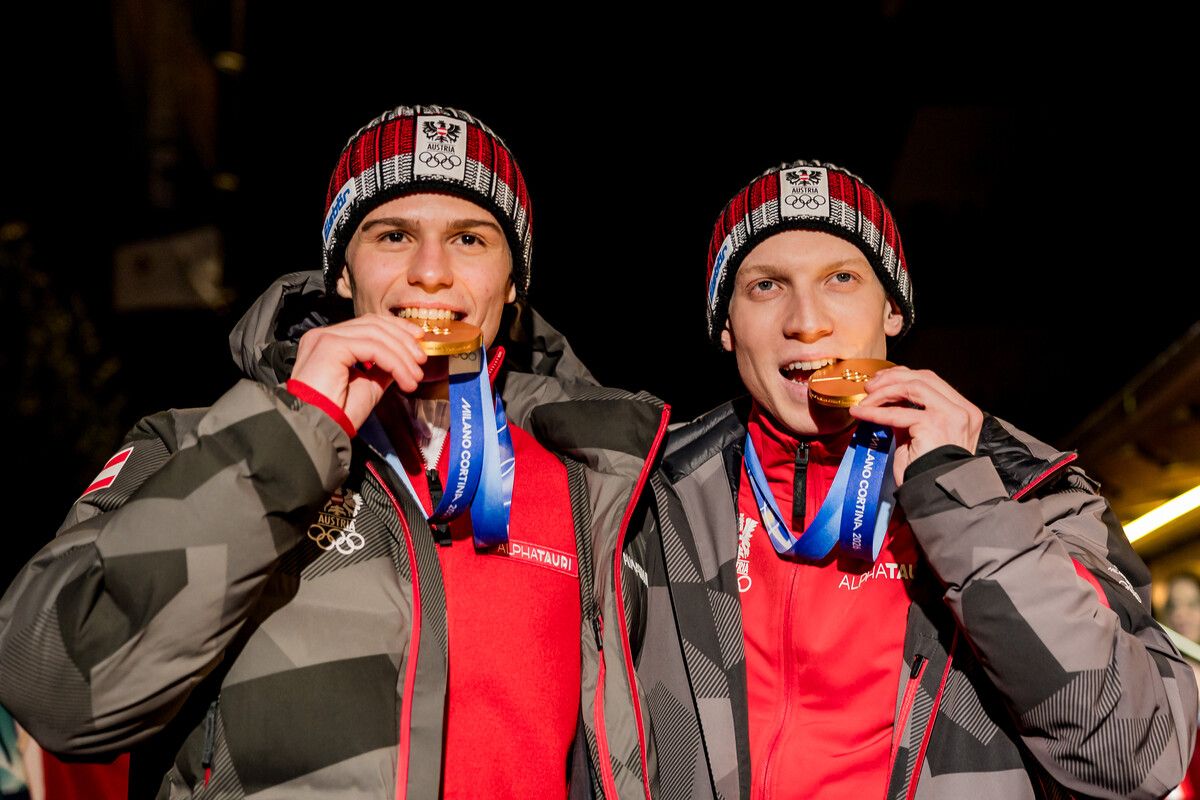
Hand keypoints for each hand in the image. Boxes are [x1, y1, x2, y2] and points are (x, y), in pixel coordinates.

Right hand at [291, 314, 427, 429]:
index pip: (368, 324)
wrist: (318, 431)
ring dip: (402, 355)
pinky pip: (372, 347)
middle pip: (373, 324)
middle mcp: (324, 335)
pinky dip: (394, 363)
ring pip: (375, 334)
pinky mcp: (330, 345)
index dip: (397, 329)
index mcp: (330, 342)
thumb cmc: (337, 414)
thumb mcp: (368, 385)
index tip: (418, 344)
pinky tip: (404, 380)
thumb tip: (404, 357)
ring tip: (415, 377)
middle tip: (421, 361)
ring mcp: (325, 337)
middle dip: (403, 339)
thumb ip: (382, 366)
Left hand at [848, 366, 982, 485]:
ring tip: (864, 401)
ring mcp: (951, 415)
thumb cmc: (927, 472)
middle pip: (922, 377)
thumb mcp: (919, 436)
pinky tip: (860, 413)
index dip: (902, 375)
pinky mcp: (934, 425)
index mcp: (963, 410)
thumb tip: (886, 401)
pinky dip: (875, 412)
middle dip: (891, 378)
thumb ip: (910, 416)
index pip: (931, 380)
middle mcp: (962, 409)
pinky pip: (898, 413)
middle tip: (868, 387)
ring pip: (912, 387)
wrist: (938, 496)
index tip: (880, 381)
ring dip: (883, 392)